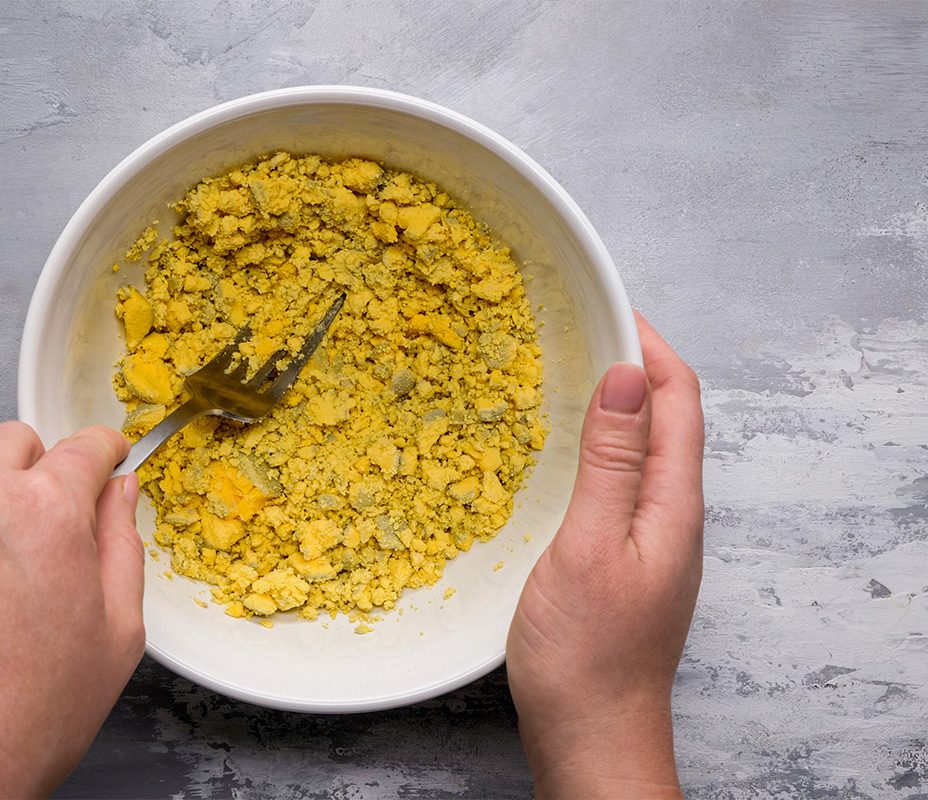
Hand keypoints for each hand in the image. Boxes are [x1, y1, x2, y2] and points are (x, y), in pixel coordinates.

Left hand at [0, 423, 143, 798]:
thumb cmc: (27, 717)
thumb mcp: (117, 633)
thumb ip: (121, 544)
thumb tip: (118, 493)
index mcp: (43, 511)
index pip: (83, 446)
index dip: (104, 451)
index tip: (105, 458)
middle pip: (10, 443)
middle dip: (36, 469)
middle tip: (46, 526)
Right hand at [506, 314, 703, 798]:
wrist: (591, 734)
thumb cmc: (586, 653)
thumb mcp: (589, 545)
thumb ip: (611, 463)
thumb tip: (626, 377)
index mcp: (673, 505)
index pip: (678, 400)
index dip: (649, 346)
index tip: (607, 307)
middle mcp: (672, 516)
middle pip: (666, 418)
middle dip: (633, 364)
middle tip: (578, 330)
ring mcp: (651, 540)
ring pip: (642, 449)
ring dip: (614, 404)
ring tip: (566, 374)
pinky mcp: (624, 559)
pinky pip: (620, 481)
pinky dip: (597, 446)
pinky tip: (559, 450)